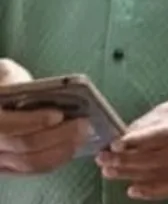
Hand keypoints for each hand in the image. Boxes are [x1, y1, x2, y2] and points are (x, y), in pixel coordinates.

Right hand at [0, 59, 90, 174]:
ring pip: (30, 162)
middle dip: (59, 135)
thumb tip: (47, 91)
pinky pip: (33, 169)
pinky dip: (56, 159)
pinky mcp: (8, 167)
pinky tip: (72, 147)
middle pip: (25, 145)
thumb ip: (16, 80)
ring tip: (83, 135)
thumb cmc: (3, 85)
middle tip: (84, 124)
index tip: (58, 114)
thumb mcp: (5, 74)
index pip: (7, 126)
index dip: (34, 121)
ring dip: (62, 150)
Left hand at [96, 98, 167, 199]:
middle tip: (103, 159)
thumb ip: (151, 122)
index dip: (140, 140)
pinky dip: (150, 191)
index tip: (115, 144)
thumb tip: (124, 137)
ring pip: (162, 174)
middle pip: (161, 158)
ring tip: (109, 171)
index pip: (166, 134)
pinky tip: (132, 189)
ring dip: (132, 175)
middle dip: (128, 160)